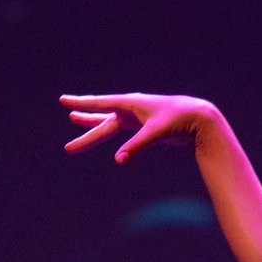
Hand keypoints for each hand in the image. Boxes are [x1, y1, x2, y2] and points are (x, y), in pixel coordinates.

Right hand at [59, 93, 220, 161]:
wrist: (198, 118)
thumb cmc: (178, 120)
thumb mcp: (156, 133)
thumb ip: (136, 146)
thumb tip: (118, 160)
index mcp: (130, 104)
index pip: (99, 104)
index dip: (81, 104)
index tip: (63, 100)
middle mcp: (131, 109)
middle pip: (101, 120)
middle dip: (84, 126)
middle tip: (67, 141)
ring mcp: (137, 118)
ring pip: (110, 123)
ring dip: (93, 126)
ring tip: (74, 119)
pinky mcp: (144, 127)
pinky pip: (122, 131)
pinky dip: (112, 134)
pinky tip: (103, 134)